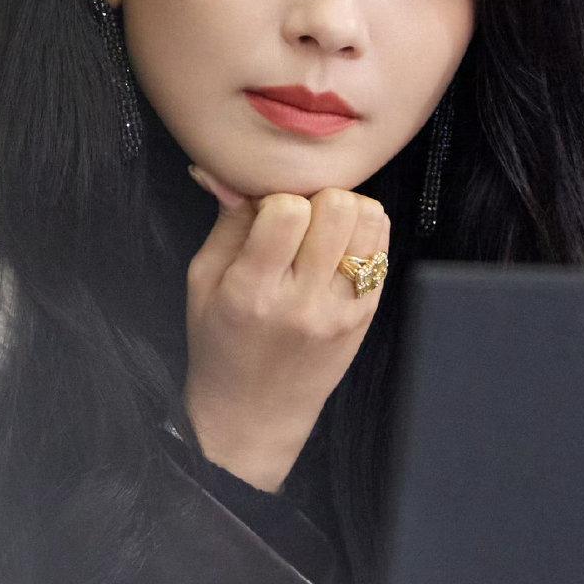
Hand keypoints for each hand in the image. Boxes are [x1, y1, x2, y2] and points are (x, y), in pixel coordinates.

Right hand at [183, 168, 389, 488]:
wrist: (254, 413)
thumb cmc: (219, 344)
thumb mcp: (202, 283)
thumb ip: (226, 223)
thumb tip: (228, 170)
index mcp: (251, 292)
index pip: (286, 211)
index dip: (277, 199)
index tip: (266, 217)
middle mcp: (302, 302)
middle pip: (337, 207)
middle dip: (317, 198)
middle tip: (299, 219)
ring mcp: (342, 311)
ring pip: (370, 221)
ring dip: (346, 212)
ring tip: (322, 230)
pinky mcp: (366, 316)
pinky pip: (381, 248)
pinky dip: (363, 235)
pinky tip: (337, 250)